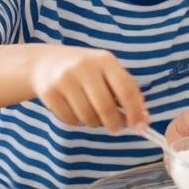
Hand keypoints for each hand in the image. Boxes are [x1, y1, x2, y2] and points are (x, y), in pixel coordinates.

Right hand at [28, 45, 145, 133]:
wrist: (45, 62)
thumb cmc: (85, 71)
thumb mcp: (106, 71)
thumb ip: (126, 92)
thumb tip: (143, 120)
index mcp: (105, 60)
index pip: (126, 89)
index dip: (135, 111)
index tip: (140, 127)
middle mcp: (84, 67)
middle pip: (106, 107)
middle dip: (115, 124)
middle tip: (116, 128)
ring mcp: (64, 79)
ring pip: (88, 117)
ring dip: (95, 123)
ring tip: (93, 114)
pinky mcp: (49, 93)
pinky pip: (70, 120)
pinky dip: (78, 122)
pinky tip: (75, 110)